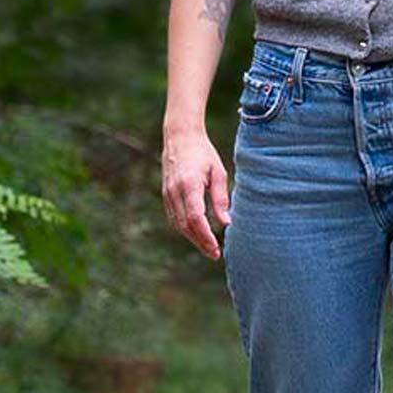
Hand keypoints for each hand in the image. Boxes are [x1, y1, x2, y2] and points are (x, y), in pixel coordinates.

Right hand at [162, 128, 229, 260]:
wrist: (180, 138)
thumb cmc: (203, 153)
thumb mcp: (218, 172)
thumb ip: (220, 198)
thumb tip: (226, 223)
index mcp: (189, 185)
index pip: (195, 218)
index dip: (205, 236)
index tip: (216, 249)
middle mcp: (175, 192)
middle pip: (186, 225)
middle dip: (200, 242)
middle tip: (215, 254)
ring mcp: (167, 194)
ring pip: (178, 224)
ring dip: (192, 238)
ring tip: (208, 248)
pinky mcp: (166, 195)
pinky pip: (174, 217)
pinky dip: (185, 229)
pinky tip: (197, 234)